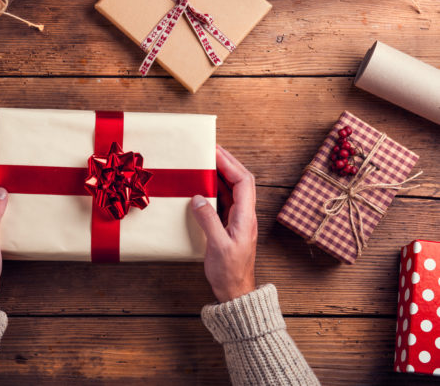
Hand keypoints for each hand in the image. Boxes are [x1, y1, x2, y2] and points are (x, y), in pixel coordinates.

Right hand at [191, 145, 257, 302]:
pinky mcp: (230, 226)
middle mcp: (245, 215)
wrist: (236, 293)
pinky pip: (225, 200)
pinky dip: (216, 188)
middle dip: (227, 162)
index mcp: (246, 217)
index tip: (214, 150)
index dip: (230, 163)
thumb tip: (197, 198)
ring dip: (221, 173)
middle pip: (241, 180)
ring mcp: (238, 220)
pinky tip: (204, 186)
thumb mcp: (217, 246)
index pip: (243, 181)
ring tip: (205, 162)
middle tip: (210, 149)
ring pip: (233, 189)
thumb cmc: (229, 272)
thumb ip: (208, 220)